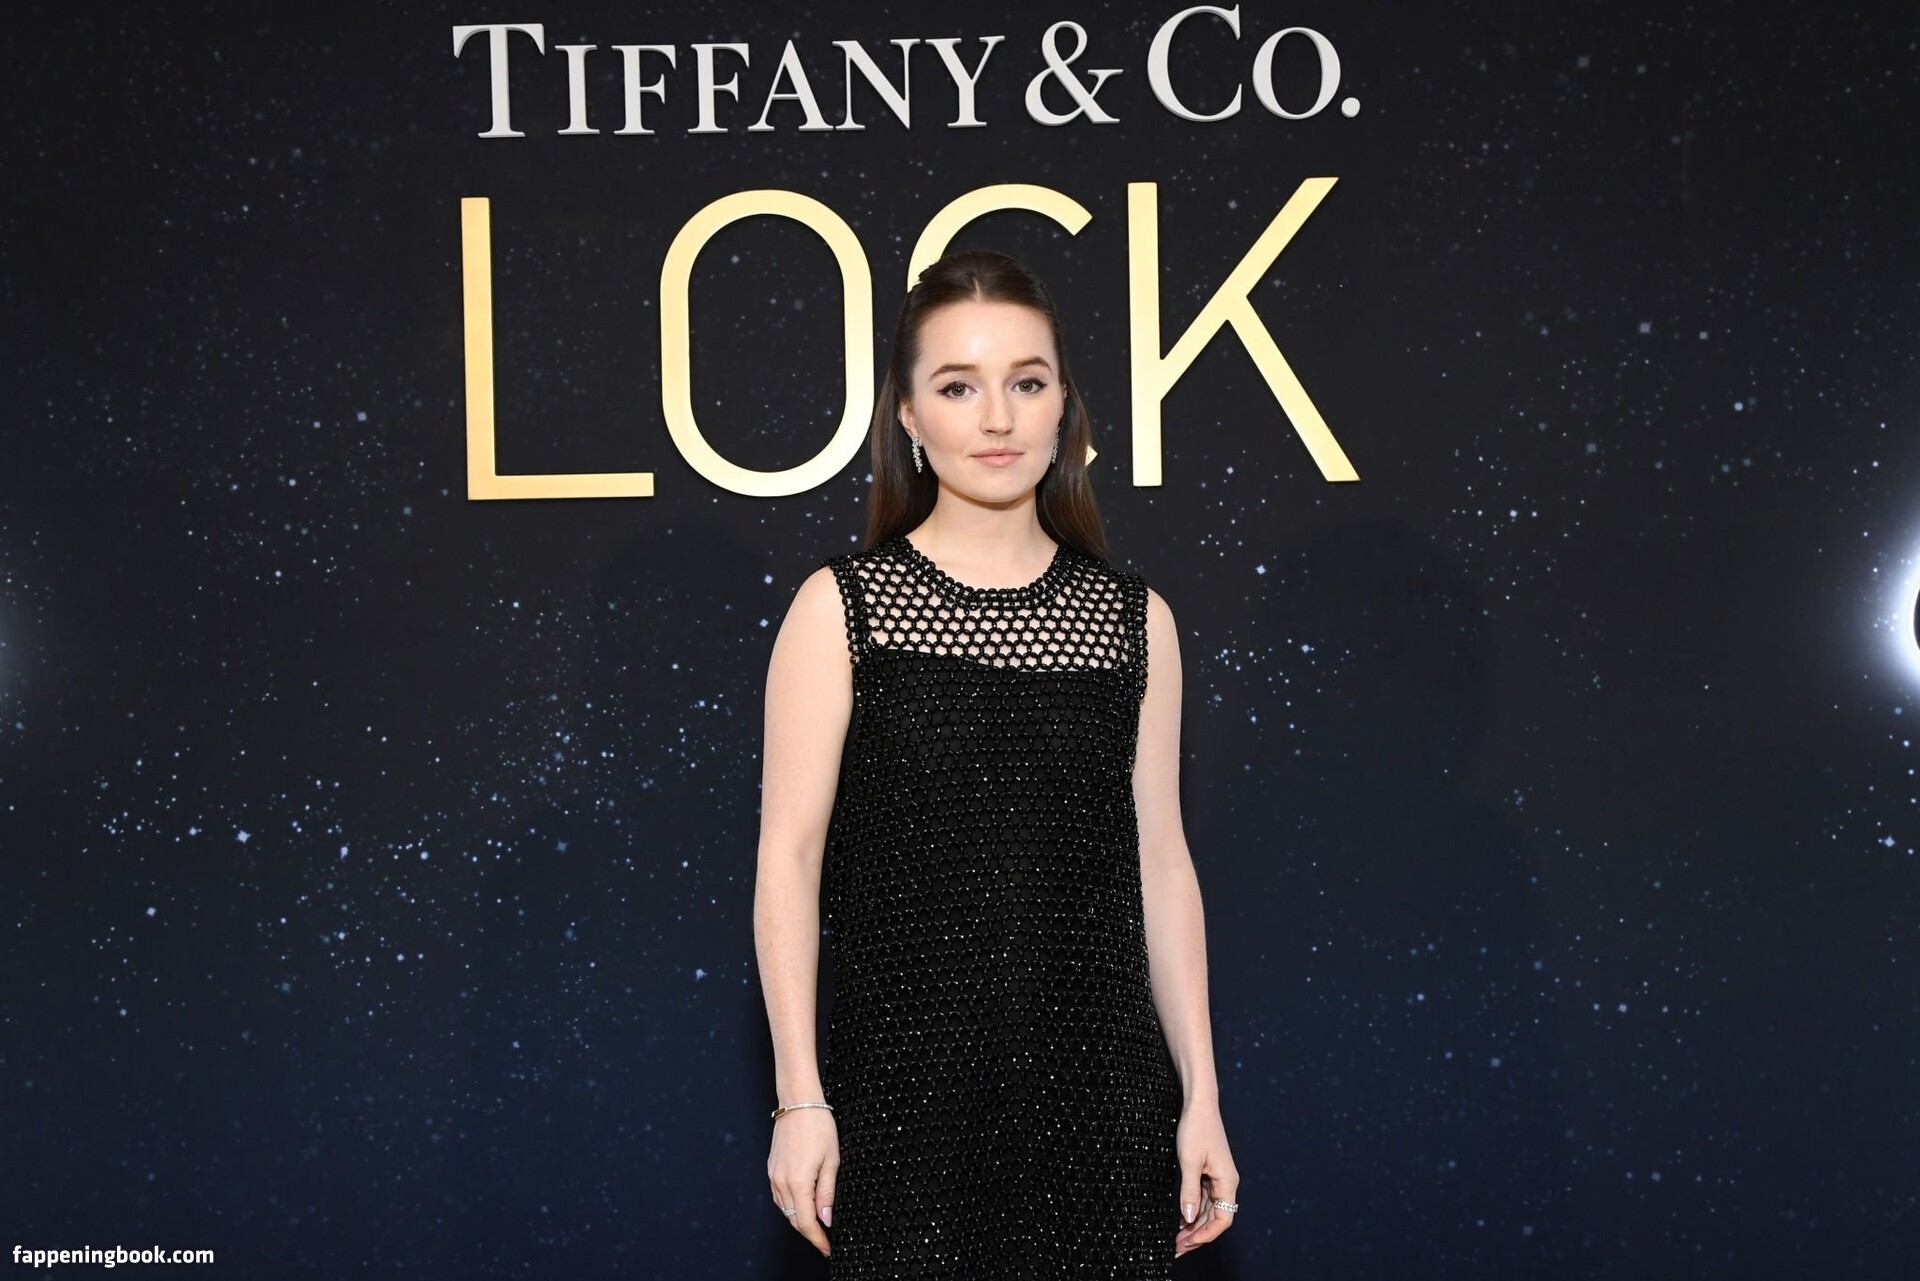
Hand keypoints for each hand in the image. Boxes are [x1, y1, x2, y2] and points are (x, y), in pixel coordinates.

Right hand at [767, 1108, 838, 1255]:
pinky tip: (802, 1205)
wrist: (798, 1103)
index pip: (807, 1223)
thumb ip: (827, 1193)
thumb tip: (826, 1219)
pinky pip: (779, 1196)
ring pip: (785, 1209)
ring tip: (817, 1225)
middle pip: (794, 1219)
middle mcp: (781, 1182)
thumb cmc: (819, 1127)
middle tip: (825, 1241)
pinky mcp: (771, 1168)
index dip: (818, 1239)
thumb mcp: (832, 1161)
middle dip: (810, 1233)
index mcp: (798, 1182)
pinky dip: (791, 1206)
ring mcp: (774, 1175)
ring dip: (800, 1220)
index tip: (828, 1248)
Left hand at [1173, 1099, 1237, 1258]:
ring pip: (1210, 1209)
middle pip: (1217, 1217)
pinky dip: (1194, 1209)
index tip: (1187, 1243)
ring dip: (1195, 1224)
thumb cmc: (1196, 1128)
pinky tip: (1181, 1218)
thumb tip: (1188, 1218)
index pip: (1223, 1219)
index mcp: (1228, 1181)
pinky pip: (1205, 1197)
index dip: (1205, 1235)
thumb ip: (1189, 1192)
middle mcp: (1227, 1182)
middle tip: (1178, 1247)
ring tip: (1178, 1237)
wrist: (1199, 1105)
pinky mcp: (1210, 1172)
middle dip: (1198, 1234)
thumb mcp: (1189, 1162)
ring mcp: (1219, 1177)